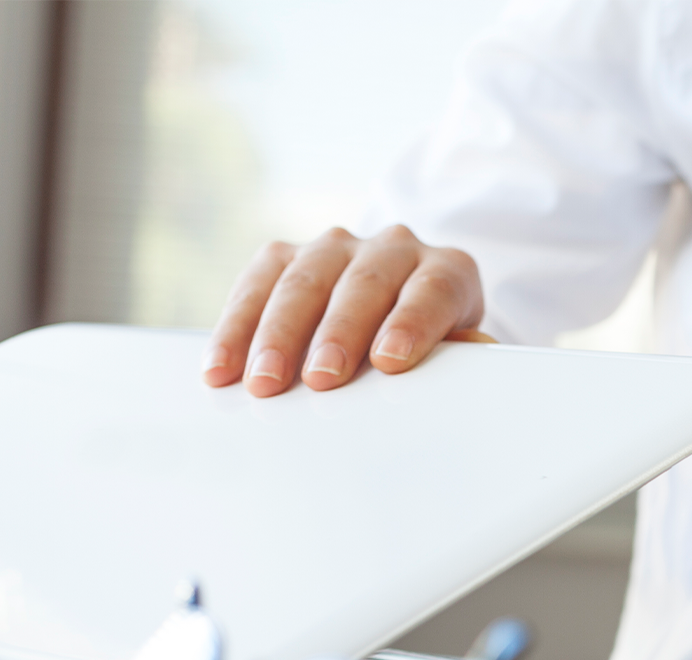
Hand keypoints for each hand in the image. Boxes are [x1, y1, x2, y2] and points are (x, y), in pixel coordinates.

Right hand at [202, 225, 492, 397]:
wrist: (399, 320)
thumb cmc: (434, 348)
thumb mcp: (460, 354)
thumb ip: (464, 356)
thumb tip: (469, 358)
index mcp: (447, 270)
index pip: (432, 291)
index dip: (411, 323)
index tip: (390, 361)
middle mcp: (395, 248)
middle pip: (364, 285)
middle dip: (337, 334)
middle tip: (320, 379)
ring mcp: (338, 247)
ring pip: (304, 280)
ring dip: (277, 334)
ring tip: (262, 380)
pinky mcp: (287, 255)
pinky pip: (255, 283)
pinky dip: (236, 327)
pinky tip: (222, 367)